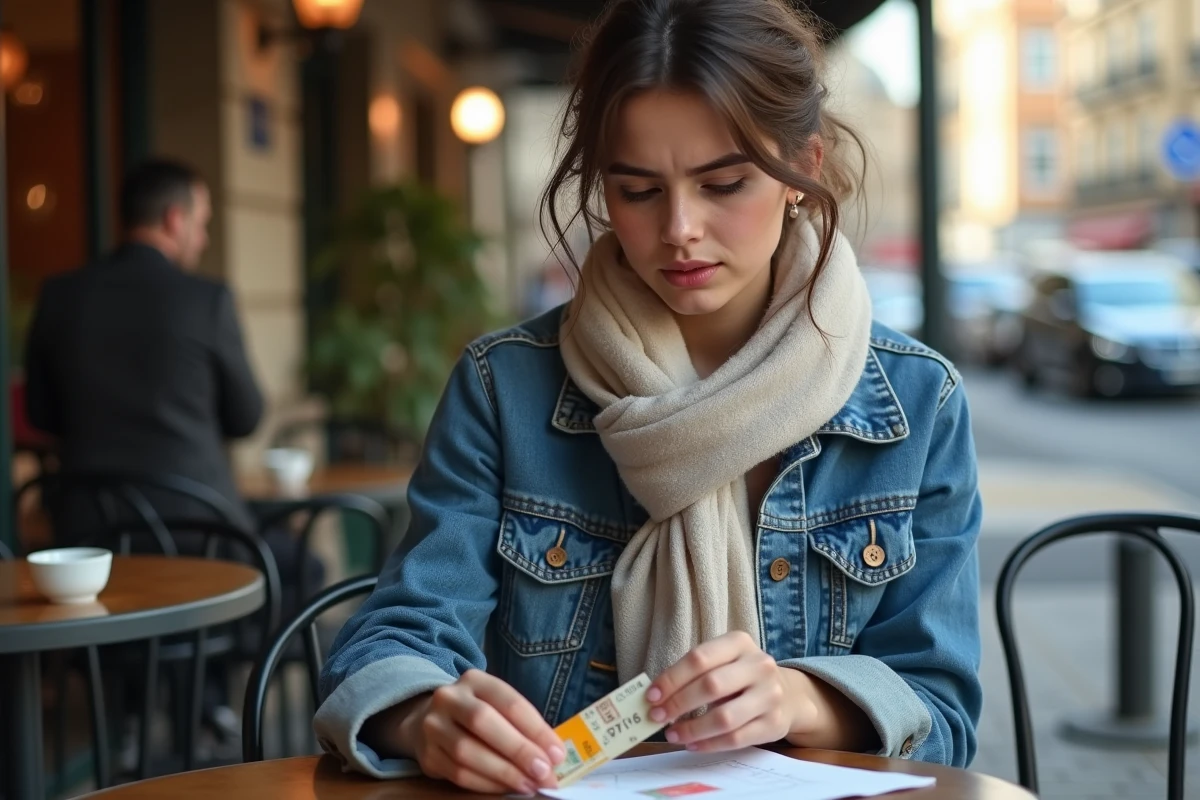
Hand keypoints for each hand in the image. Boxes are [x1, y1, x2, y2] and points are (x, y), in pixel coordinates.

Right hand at [397, 670, 565, 794]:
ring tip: (529, 785)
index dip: (535, 729)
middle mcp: (449, 698)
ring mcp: (433, 726)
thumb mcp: (496, 706)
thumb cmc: (476, 714)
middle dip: (518, 750)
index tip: (557, 754)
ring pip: (467, 751)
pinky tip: (506, 788)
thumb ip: (522, 725)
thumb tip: (553, 755)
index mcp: (474, 680)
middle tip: (544, 772)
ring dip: (503, 773)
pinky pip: (458, 774)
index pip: (509, 702)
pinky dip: (487, 784)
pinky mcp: (427, 755)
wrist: (426, 720)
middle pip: (483, 721)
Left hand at [645, 631, 819, 751]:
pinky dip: (709, 744)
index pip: (699, 658)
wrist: (787, 694)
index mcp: (740, 642)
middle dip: (678, 703)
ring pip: (724, 717)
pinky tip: (692, 744)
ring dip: (692, 729)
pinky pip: (736, 739)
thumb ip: (693, 674)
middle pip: (711, 685)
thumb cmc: (740, 676)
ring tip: (672, 734)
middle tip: (656, 716)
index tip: (651, 696)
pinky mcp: (774, 724)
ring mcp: (770, 695)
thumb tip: (655, 697)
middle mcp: (759, 665)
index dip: (672, 678)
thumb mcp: (723, 662)